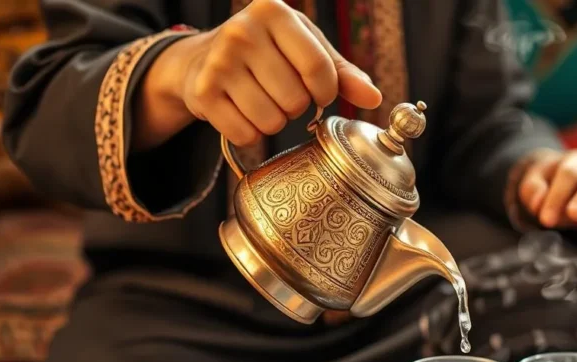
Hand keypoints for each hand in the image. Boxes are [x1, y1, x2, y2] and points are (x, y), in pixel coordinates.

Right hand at [136, 0, 381, 149]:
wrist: (202, 58)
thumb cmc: (267, 51)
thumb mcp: (306, 48)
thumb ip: (343, 72)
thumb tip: (374, 99)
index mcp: (273, 12)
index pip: (318, 68)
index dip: (326, 92)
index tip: (320, 93)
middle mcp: (242, 32)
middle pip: (296, 100)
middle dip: (297, 107)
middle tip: (282, 93)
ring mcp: (218, 62)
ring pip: (272, 121)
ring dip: (274, 122)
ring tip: (262, 101)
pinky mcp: (202, 93)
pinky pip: (245, 134)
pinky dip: (250, 134)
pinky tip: (243, 112)